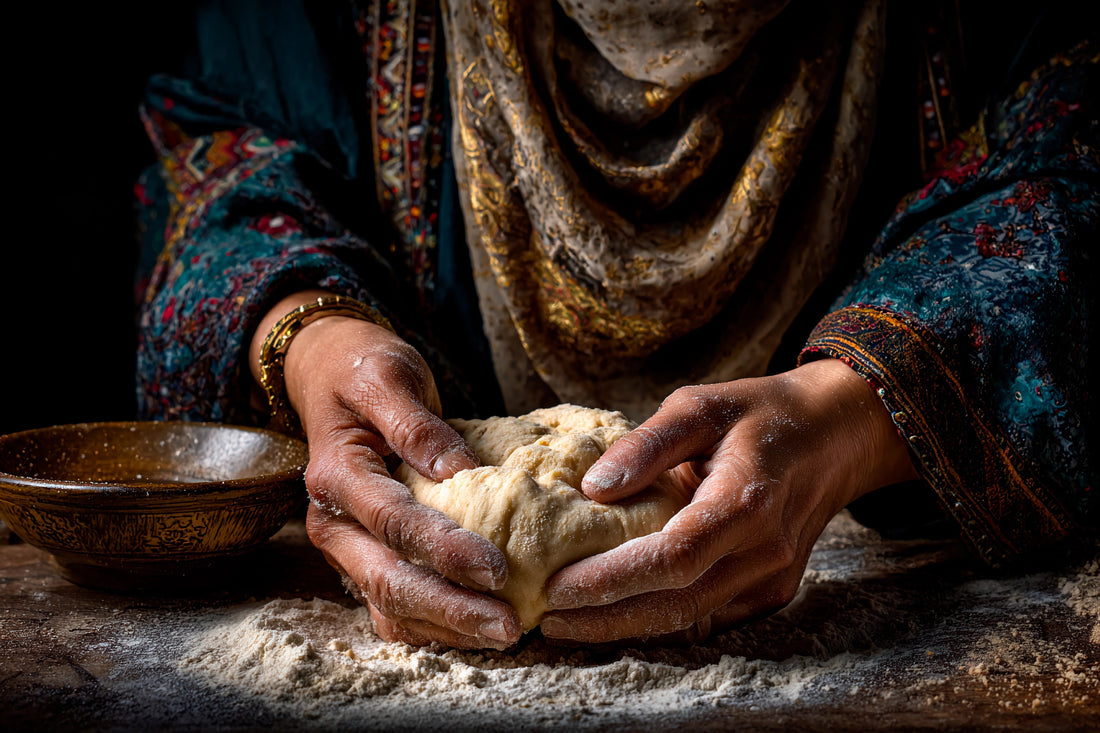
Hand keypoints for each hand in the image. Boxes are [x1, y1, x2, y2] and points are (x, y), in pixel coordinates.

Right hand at [250, 291, 522, 648]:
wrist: (328, 375)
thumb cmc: (362, 371)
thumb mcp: (389, 378)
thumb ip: (419, 426)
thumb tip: (462, 470)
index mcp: (337, 476)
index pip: (393, 523)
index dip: (444, 549)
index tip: (498, 568)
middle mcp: (333, 523)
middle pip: (388, 582)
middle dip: (451, 610)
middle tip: (509, 626)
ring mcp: (346, 547)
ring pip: (389, 606)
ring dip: (445, 627)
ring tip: (504, 633)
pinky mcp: (364, 557)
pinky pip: (394, 604)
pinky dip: (434, 622)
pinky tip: (478, 626)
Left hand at [541, 359, 916, 643]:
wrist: (833, 437)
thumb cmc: (760, 414)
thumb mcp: (700, 406)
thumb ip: (646, 444)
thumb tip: (592, 488)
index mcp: (747, 501)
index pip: (673, 558)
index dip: (611, 579)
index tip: (556, 585)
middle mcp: (765, 551)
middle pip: (676, 603)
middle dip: (605, 617)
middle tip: (545, 615)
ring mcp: (772, 579)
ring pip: (690, 621)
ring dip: (625, 628)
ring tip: (565, 622)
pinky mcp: (771, 592)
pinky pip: (707, 617)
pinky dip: (658, 621)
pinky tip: (613, 615)